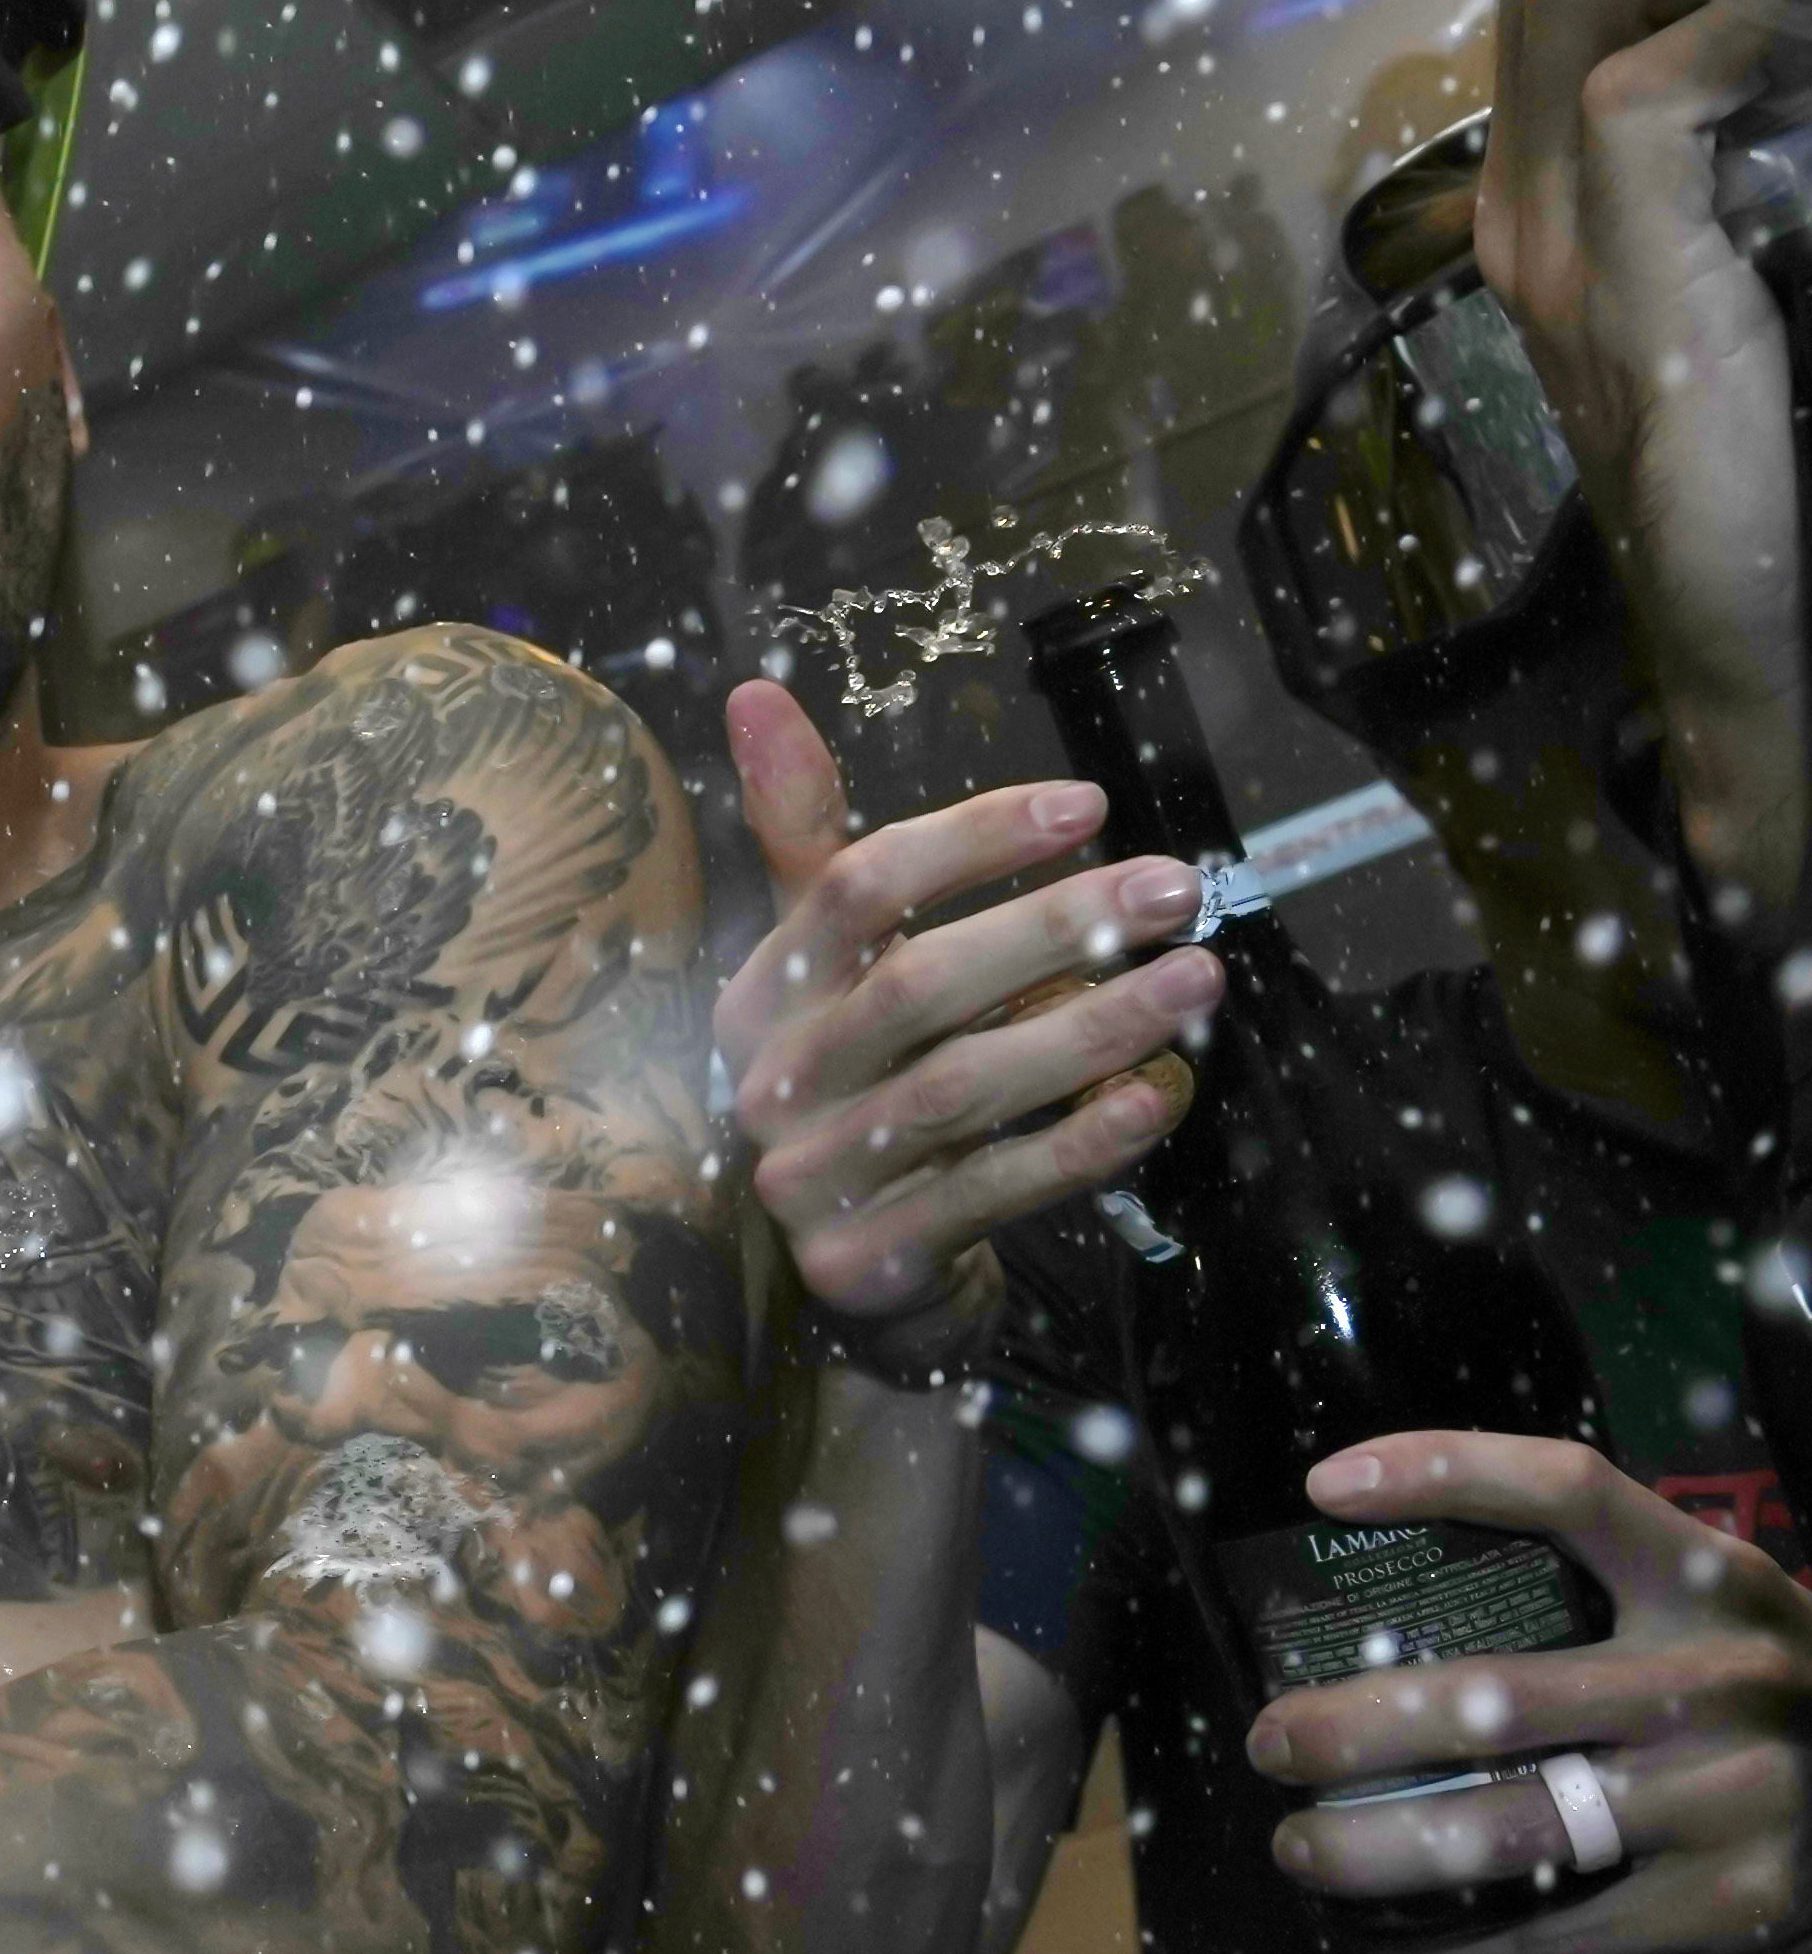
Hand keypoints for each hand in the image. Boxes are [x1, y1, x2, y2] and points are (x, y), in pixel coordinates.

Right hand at [712, 683, 1207, 1374]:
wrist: (843, 1262)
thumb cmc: (854, 1078)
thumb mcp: (818, 961)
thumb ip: (804, 835)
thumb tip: (756, 691)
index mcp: (760, 993)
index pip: (854, 890)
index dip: (972, 839)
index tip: (1088, 805)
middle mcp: (772, 1082)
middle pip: (917, 984)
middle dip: (1056, 927)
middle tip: (1177, 886)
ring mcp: (810, 1178)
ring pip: (961, 1089)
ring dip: (1091, 1030)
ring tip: (1198, 978)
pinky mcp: (867, 1261)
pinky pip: (990, 1191)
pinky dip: (1079, 1143)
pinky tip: (1156, 1097)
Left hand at [1244, 1431, 1811, 1953]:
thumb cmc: (1759, 1704)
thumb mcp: (1715, 1620)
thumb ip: (1602, 1597)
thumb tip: (1387, 1599)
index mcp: (1708, 1584)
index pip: (1570, 1492)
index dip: (1445, 1472)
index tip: (1327, 1486)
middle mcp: (1720, 1681)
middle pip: (1491, 1695)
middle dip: (1349, 1726)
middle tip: (1271, 1742)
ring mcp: (1729, 1796)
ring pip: (1503, 1825)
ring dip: (1370, 1846)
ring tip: (1297, 1845)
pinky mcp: (1726, 1902)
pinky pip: (1552, 1932)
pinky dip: (1452, 1946)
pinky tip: (1387, 1943)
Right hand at [1479, 0, 1805, 938]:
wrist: (1738, 624)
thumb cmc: (1747, 469)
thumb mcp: (1714, 296)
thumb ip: (1706, 192)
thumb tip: (1754, 63)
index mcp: (1535, 224)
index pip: (1534, 20)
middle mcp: (1519, 225)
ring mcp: (1560, 253)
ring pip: (1577, 17)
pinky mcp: (1629, 279)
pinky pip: (1637, 102)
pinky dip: (1717, 48)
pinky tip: (1768, 50)